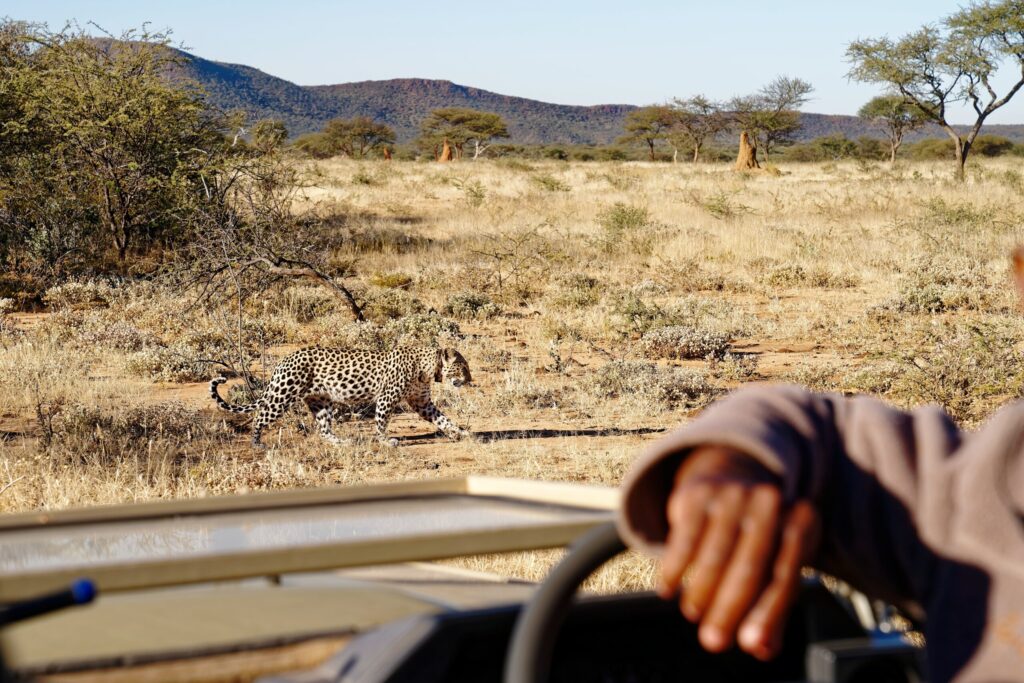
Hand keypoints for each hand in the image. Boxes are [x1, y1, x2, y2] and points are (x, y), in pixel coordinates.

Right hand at [658, 445, 819, 659]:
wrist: (728, 477)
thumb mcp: (774, 565)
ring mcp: (734, 494)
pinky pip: (684, 537)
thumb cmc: (757, 536)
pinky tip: (667, 588)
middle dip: (728, 609)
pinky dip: (673, 568)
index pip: (785, 576)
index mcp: (800, 523)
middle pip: (750, 565)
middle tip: (712, 641)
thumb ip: (772, 610)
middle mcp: (769, 504)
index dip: (768, 614)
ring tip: (692, 614)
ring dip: (700, 591)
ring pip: (715, 553)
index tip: (750, 644)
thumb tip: (761, 649)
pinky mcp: (699, 492)